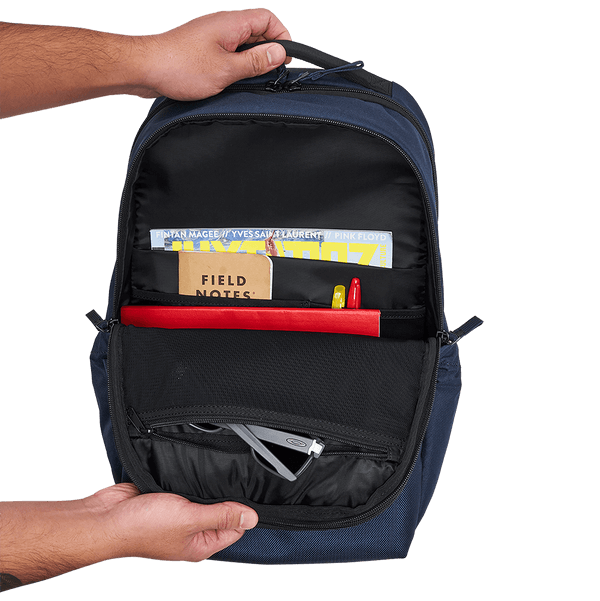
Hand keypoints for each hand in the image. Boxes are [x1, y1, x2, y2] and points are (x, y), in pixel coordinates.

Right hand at [88, 483, 258, 561]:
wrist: (104, 517)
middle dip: (224, 495)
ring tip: (212, 468)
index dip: (243, 510)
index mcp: (200, 544)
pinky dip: (188, 478)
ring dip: (205, 484)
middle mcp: (189, 533)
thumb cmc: (142, 526)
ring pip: (201, 497)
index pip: (234, 528)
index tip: (250, 490)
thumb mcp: (189, 519)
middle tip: (232, 474)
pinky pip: (184, 487)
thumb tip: (252, 519)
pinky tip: (192, 467)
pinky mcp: (165, 499)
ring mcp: (176, 516)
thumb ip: (221, 516)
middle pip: (219, 511)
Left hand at [131, 9, 290, 100]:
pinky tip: (233, 81)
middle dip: (268, 50)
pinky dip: (236, 64)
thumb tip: (280, 53)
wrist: (144, 68)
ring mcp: (212, 36)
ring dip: (251, 60)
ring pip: (243, 43)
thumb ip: (255, 61)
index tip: (284, 59)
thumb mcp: (226, 69)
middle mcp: (222, 25)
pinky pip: (228, 52)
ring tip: (250, 79)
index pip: (268, 18)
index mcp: (231, 23)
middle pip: (257, 30)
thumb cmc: (179, 66)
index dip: (282, 36)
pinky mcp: (203, 49)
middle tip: (269, 73)